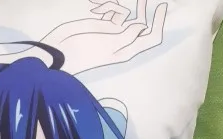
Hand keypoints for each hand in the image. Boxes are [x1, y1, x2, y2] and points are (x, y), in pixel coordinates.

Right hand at [43, 0, 167, 75]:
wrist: (60, 50)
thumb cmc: (83, 51)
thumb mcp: (108, 44)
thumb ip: (127, 35)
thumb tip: (142, 25)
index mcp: (127, 50)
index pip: (150, 37)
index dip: (158, 22)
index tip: (161, 5)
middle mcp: (122, 41)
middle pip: (141, 23)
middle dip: (143, 8)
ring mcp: (112, 32)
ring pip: (125, 13)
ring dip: (116, 5)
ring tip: (101, 4)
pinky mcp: (102, 24)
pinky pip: (112, 9)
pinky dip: (105, 5)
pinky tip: (93, 8)